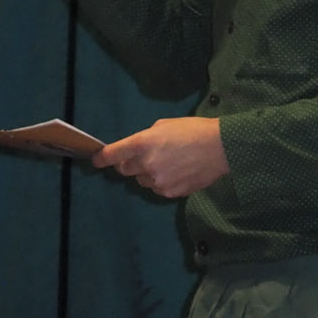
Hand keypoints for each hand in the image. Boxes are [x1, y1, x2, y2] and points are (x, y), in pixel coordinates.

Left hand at [94, 117, 227, 198]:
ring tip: (167, 164)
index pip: (113, 154)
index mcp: (143, 143)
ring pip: (141, 181)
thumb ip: (146, 138)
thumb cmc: (194, 130)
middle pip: (124, 170)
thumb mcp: (165, 125)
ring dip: (147, 173)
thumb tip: (137, 149)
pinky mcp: (170, 192)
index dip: (102, 158)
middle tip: (143, 157)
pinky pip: (157, 189)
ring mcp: (158, 181)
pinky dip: (162, 182)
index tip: (96, 161)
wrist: (221, 148)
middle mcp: (146, 164)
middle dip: (129, 164)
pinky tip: (177, 173)